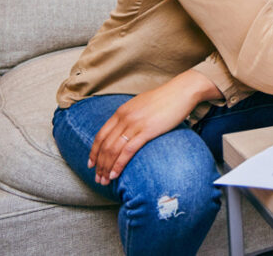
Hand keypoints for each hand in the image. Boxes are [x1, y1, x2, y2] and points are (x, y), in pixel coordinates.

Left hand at [88, 70, 218, 184]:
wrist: (181, 91)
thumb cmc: (165, 99)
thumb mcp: (141, 105)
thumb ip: (130, 116)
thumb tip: (126, 129)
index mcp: (121, 111)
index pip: (101, 135)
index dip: (94, 152)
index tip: (91, 164)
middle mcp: (124, 118)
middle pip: (105, 145)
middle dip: (99, 164)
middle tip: (98, 178)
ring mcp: (135, 124)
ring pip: (113, 150)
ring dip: (106, 167)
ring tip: (105, 180)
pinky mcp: (147, 131)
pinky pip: (128, 151)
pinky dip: (119, 164)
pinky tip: (115, 174)